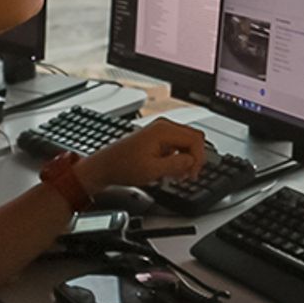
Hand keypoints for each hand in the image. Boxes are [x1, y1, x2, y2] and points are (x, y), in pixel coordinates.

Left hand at [80, 118, 206, 190]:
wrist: (106, 166)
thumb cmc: (123, 166)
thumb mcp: (152, 170)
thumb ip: (176, 165)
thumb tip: (192, 161)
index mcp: (163, 130)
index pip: (195, 139)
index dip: (198, 158)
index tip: (192, 174)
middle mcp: (163, 126)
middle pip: (194, 138)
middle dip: (194, 158)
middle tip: (188, 175)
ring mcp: (160, 131)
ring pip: (187, 142)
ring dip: (187, 159)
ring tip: (177, 175)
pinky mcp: (157, 138)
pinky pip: (177, 145)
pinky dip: (179, 157)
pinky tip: (171, 170)